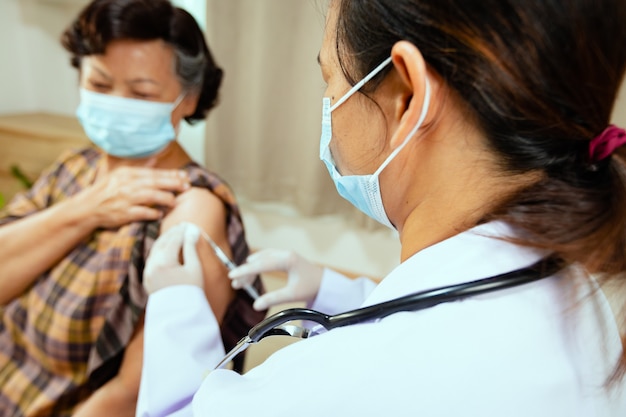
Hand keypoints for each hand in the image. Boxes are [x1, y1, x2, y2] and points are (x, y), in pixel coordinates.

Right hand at [75, 166, 190, 228]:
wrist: (87, 208)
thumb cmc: (106, 191)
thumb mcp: (120, 174)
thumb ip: (139, 167)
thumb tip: (155, 159)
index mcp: (128, 173)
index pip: (154, 172)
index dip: (171, 174)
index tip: (184, 176)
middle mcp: (127, 184)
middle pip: (155, 182)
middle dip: (173, 184)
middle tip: (187, 186)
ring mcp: (125, 199)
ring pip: (151, 196)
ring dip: (165, 198)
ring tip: (175, 201)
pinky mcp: (123, 213)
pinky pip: (142, 212)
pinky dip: (152, 213)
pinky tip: (160, 214)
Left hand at [144, 222, 202, 293]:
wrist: (180, 315)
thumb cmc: (191, 291)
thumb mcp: (195, 268)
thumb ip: (191, 248)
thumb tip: (191, 232)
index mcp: (164, 262)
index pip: (174, 240)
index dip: (182, 231)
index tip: (189, 225)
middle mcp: (152, 266)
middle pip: (163, 242)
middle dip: (173, 233)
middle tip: (182, 226)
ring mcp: (147, 272)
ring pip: (155, 249)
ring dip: (165, 240)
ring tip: (176, 234)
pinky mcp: (147, 278)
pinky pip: (152, 258)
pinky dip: (160, 250)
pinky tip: (168, 247)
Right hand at [228, 249, 323, 310]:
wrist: (323, 283)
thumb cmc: (310, 287)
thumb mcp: (292, 295)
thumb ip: (273, 299)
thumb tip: (256, 306)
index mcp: (287, 260)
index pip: (261, 264)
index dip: (245, 270)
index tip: (232, 276)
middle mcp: (285, 254)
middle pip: (259, 260)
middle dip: (245, 272)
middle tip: (235, 284)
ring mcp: (284, 254)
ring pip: (261, 258)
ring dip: (250, 269)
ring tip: (241, 283)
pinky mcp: (284, 257)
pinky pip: (266, 258)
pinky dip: (257, 266)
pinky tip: (251, 273)